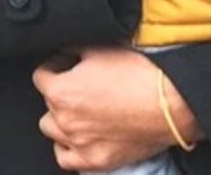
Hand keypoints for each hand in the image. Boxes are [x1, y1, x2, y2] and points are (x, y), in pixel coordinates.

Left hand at [33, 47, 200, 169]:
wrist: (170, 104)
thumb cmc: (136, 74)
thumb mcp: (98, 49)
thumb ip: (72, 50)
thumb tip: (64, 51)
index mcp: (60, 91)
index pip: (40, 76)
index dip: (55, 65)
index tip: (68, 63)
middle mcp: (65, 120)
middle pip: (48, 103)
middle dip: (61, 90)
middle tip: (82, 84)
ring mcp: (80, 144)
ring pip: (52, 130)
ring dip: (61, 118)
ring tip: (80, 109)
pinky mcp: (97, 161)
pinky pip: (66, 159)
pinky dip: (68, 147)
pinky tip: (80, 135)